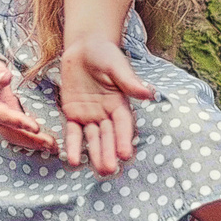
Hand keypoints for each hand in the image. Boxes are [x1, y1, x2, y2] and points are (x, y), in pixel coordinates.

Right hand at [0, 50, 55, 154]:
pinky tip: (47, 145)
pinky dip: (32, 142)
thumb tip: (6, 79)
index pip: (2, 115)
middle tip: (51, 144)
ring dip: (34, 145)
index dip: (18, 122)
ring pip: (15, 138)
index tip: (36, 127)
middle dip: (31, 140)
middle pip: (10, 133)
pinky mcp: (5, 125)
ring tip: (53, 148)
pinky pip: (18, 136)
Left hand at [59, 40, 156, 175]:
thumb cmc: (105, 54)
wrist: (84, 48)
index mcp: (120, 103)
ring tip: (98, 172)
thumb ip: (128, 81)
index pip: (123, 124)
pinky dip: (73, 146)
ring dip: (95, 154)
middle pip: (109, 136)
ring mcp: (90, 116)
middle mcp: (106, 114)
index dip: (123, 139)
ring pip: (93, 139)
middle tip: (110, 170)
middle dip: (109, 152)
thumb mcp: (117, 66)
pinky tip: (72, 160)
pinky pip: (73, 132)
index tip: (125, 155)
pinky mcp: (73, 114)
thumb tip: (148, 92)